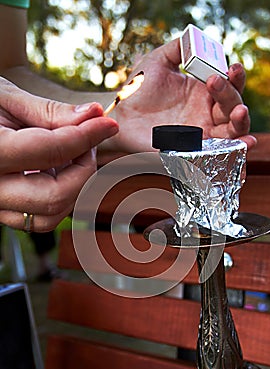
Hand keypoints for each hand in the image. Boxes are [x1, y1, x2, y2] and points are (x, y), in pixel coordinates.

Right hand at [0, 77, 117, 230]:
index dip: (87, 136)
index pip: (51, 151)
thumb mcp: (4, 98)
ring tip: (69, 155)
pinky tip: (55, 170)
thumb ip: (49, 112)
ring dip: (73, 188)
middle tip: (86, 142)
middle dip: (83, 170)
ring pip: (50, 217)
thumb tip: (96, 116)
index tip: (108, 123)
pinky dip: (58, 197)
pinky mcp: (2, 213)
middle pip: (56, 197)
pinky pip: (39, 218)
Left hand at [112, 38, 255, 152]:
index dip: (235, 76)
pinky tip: (246, 142)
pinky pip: (219, 153)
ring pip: (233, 130)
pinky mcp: (193, 151)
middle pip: (234, 106)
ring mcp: (202, 134)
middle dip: (232, 94)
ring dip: (241, 122)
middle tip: (218, 82)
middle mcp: (207, 113)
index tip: (230, 68)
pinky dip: (236, 149)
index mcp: (203, 91)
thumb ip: (179, 48)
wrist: (120, 115)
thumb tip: (198, 40)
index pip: (229, 83)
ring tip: (240, 112)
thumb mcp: (157, 60)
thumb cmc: (138, 89)